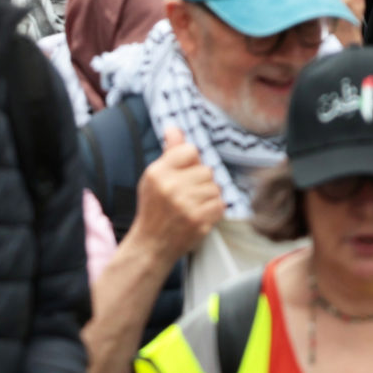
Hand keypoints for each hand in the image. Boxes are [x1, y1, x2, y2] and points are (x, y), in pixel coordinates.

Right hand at [127, 127, 224, 259]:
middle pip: (207, 170)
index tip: (184, 175)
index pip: (191, 150)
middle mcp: (170, 186)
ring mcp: (185, 203)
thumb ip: (170, 152)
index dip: (192, 162)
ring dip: (208, 197)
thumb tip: (174, 127)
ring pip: (215, 187)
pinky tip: (199, 215)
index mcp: (158, 172)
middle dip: (201, 182)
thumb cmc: (154, 208)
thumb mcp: (155, 178)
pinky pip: (220, 204)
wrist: (151, 244)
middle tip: (187, 196)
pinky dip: (214, 210)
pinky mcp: (198, 219)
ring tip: (192, 206)